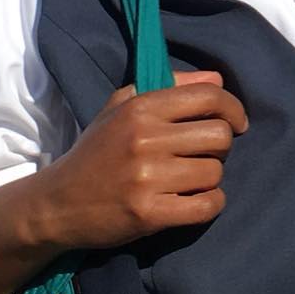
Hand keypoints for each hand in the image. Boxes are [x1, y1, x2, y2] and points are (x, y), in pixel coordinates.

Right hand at [37, 70, 246, 251]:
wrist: (57, 203)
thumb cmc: (97, 150)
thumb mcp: (123, 105)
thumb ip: (171, 86)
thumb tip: (218, 80)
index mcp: (142, 108)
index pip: (209, 97)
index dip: (233, 108)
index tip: (238, 122)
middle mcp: (145, 139)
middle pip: (219, 135)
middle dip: (223, 145)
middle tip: (209, 153)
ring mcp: (147, 178)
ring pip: (214, 172)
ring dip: (212, 177)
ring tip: (193, 177)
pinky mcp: (148, 214)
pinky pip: (205, 206)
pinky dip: (210, 204)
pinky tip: (197, 201)